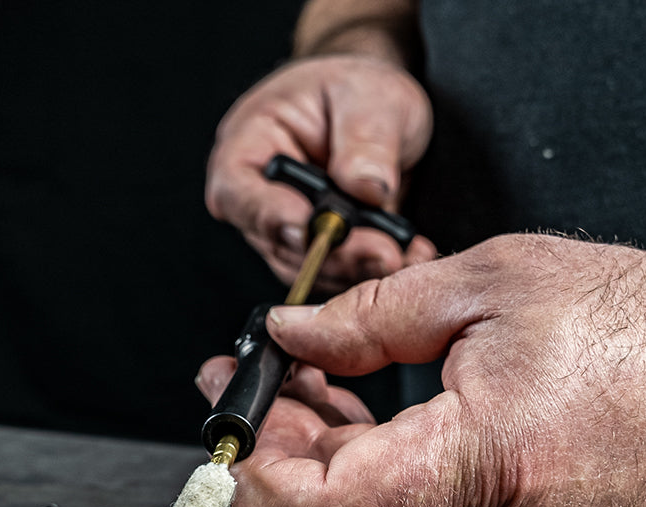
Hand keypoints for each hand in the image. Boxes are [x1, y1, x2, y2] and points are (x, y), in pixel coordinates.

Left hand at [195, 234, 645, 506]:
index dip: (255, 479)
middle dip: (278, 448)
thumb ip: (369, 319)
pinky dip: (373, 469)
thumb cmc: (643, 331)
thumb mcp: (491, 285)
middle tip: (258, 381)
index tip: (230, 430)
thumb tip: (291, 336)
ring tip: (310, 382)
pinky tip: (364, 415)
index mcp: (478, 463)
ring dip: (323, 455)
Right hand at [205, 54, 435, 293]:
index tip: (311, 227)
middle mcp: (257, 202)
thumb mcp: (368, 94)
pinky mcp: (317, 256)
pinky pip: (337, 275)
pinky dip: (372, 269)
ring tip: (404, 254)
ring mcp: (286, 235)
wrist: (372, 110)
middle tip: (383, 252)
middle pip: (280, 244)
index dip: (272, 216)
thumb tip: (365, 187)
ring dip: (358, 268)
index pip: (238, 195)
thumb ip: (365, 138)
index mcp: (245, 151)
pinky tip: (406, 257)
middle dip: (333, 254)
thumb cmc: (352, 92)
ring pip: (309, 270)